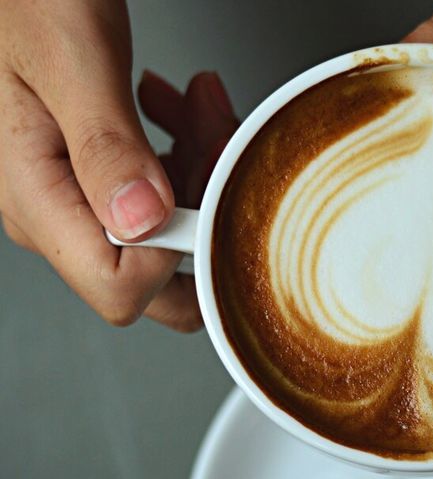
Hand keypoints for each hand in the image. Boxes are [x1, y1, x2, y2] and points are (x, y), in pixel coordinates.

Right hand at [0, 0, 178, 328]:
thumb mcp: (72, 60)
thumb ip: (106, 145)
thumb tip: (141, 223)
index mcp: (36, 198)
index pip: (121, 287)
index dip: (179, 251)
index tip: (207, 191)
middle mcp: (52, 209)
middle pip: (155, 273)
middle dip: (206, 216)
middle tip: (218, 144)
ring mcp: (75, 194)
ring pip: (167, 227)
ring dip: (200, 165)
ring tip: (201, 105)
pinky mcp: (96, 173)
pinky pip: (159, 192)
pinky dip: (184, 149)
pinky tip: (180, 107)